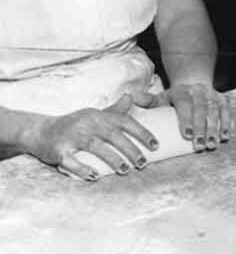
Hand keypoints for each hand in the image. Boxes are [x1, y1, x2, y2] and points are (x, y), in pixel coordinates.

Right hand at [22, 93, 157, 180]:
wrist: (41, 131)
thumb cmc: (74, 125)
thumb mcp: (94, 115)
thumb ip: (113, 110)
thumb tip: (130, 97)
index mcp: (99, 116)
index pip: (125, 122)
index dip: (142, 133)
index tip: (155, 146)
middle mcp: (88, 124)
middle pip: (114, 135)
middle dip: (131, 149)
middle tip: (144, 163)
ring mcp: (72, 137)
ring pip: (96, 147)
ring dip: (112, 159)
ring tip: (125, 170)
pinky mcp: (58, 150)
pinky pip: (71, 161)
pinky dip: (83, 168)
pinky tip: (95, 176)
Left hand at [143, 82, 231, 150]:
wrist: (193, 84)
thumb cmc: (173, 100)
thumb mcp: (159, 99)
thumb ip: (147, 101)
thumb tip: (131, 98)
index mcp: (181, 92)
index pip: (185, 104)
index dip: (187, 119)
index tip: (187, 135)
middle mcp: (198, 91)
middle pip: (202, 109)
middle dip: (202, 128)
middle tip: (200, 145)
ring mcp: (212, 95)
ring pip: (215, 111)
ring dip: (215, 128)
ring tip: (212, 144)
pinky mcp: (223, 99)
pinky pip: (227, 111)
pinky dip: (227, 123)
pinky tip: (226, 136)